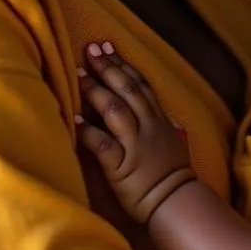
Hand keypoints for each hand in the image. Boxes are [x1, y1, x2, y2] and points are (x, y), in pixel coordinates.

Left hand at [76, 42, 196, 223]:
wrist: (176, 202)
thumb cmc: (174, 174)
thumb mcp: (175, 143)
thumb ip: (169, 127)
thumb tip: (170, 119)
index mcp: (158, 119)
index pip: (139, 83)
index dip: (123, 63)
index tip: (108, 46)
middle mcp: (147, 126)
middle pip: (126, 89)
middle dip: (107, 67)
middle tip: (90, 50)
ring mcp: (134, 145)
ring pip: (115, 109)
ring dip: (96, 90)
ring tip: (78, 74)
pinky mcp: (121, 166)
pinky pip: (103, 145)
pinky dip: (88, 131)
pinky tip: (74, 119)